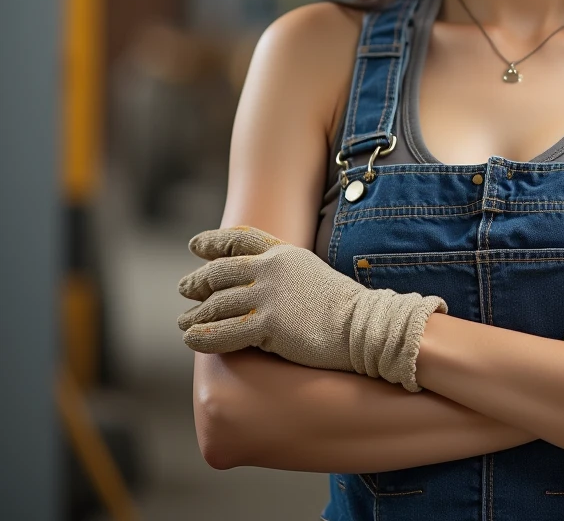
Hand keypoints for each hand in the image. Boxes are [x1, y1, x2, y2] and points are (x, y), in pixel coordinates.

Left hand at [176, 225, 446, 391]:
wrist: (363, 325)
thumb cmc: (341, 306)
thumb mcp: (310, 273)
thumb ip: (284, 272)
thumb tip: (258, 282)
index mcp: (283, 252)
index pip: (239, 239)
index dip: (214, 242)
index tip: (196, 246)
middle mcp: (271, 269)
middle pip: (221, 272)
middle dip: (198, 281)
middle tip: (185, 289)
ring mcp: (268, 295)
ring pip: (217, 304)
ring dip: (195, 314)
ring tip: (184, 322)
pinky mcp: (268, 324)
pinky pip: (224, 332)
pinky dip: (203, 336)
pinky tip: (192, 339)